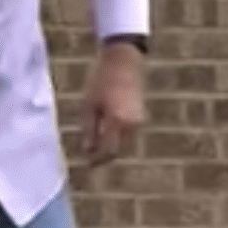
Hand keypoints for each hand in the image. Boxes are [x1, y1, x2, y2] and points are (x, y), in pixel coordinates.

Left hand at [81, 41, 145, 166]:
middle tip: (88, 160)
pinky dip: (117, 139)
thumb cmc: (100, 80)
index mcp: (118, 121)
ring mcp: (139, 120)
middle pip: (118, 150)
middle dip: (103, 157)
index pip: (108, 151)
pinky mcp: (141, 116)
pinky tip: (104, 135)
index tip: (86, 166)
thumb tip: (87, 151)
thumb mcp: (88, 105)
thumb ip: (88, 130)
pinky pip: (128, 135)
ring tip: (93, 148)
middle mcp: (132, 124)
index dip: (97, 160)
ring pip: (124, 144)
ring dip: (111, 148)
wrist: (124, 61)